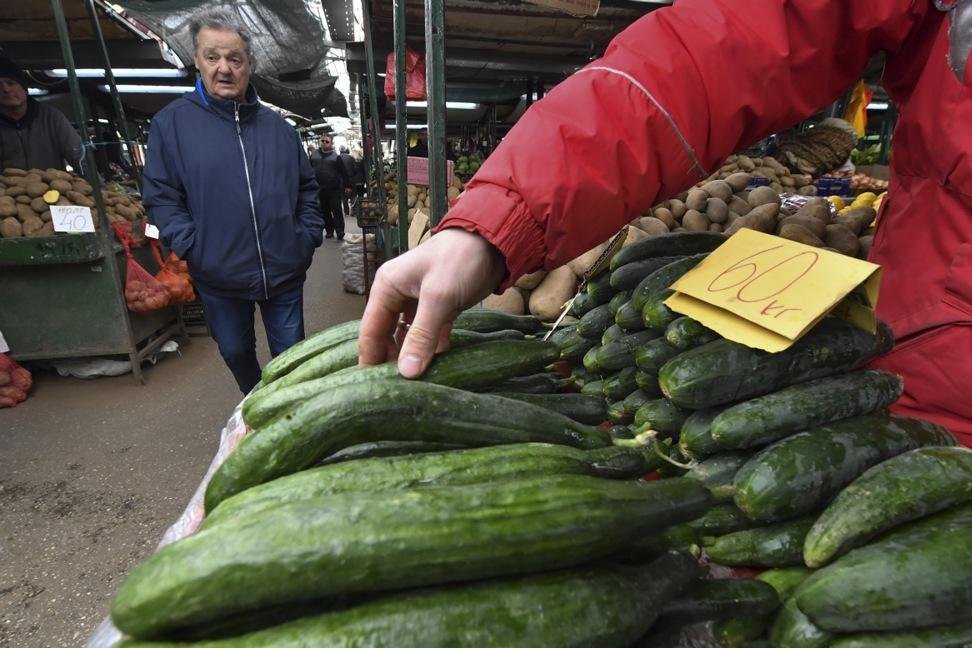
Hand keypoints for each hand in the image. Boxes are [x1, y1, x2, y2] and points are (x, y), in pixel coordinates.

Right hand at [359, 228, 506, 377]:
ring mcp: (419, 302)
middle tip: (398, 388)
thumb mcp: (439, 298)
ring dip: (413, 355)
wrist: (494, 242)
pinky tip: (438, 364)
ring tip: (417, 382)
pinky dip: (432, 348)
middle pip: (386, 335)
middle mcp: (398, 295)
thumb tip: (406, 373)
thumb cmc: (459, 261)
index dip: (370, 358)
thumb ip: (422, 335)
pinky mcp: (439, 307)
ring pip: (408, 336)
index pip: (370, 330)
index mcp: (387, 288)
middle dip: (392, 359)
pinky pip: (429, 333)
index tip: (373, 386)